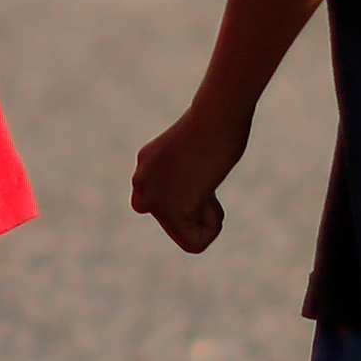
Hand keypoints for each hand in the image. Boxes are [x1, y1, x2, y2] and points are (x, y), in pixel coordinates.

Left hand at [128, 99, 246, 253]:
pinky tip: (210, 194)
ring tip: (208, 181)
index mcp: (145, 163)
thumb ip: (186, 174)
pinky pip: (196, 242)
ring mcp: (152, 198)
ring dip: (207, 215)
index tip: (201, 166)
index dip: (193, 193)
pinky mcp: (170, 211)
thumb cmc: (219, 124)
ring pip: (186, 233)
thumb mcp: (196, 149)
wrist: (216, 117)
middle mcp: (141, 181)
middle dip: (194, 209)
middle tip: (204, 179)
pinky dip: (213, 226)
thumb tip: (192, 194)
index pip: (164, 200)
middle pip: (171, 220)